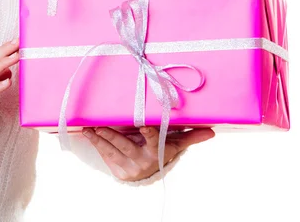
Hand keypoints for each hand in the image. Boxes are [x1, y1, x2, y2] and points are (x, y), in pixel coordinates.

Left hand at [82, 126, 214, 181]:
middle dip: (112, 136)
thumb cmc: (162, 153)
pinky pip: (104, 155)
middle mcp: (141, 160)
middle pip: (126, 146)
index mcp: (156, 151)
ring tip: (89, 129)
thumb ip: (191, 137)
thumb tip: (211, 131)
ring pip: (112, 151)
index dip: (148, 134)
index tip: (143, 125)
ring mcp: (127, 165)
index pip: (153, 141)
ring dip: (99, 140)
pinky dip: (95, 144)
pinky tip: (87, 133)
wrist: (148, 175)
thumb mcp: (175, 146)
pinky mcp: (116, 168)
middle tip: (100, 126)